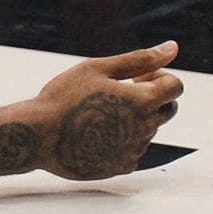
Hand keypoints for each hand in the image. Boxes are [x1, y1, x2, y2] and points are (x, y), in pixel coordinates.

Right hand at [17, 43, 182, 181]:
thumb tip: (173, 47)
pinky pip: (133, 149)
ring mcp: (135, 150)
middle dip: (151, 97)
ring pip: (147, 129)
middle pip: (168, 109)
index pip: (176, 86)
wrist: (37, 135)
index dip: (159, 76)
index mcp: (144, 100)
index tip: (135, 77)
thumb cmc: (64, 96)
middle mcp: (146, 127)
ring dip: (133, 119)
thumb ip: (139, 59)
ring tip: (95, 114)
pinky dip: (121, 140)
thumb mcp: (98, 69)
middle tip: (117, 93)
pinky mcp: (122, 166)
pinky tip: (94, 133)